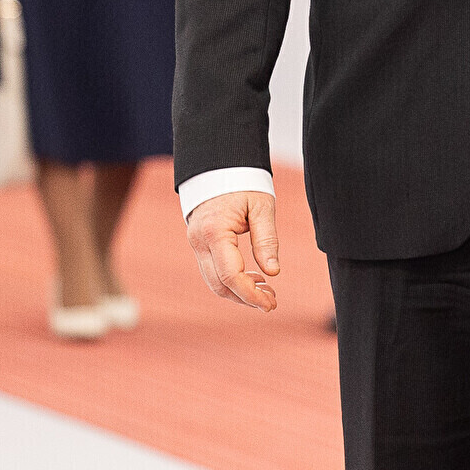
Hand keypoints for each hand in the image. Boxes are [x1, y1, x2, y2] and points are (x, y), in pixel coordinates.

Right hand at [186, 188, 281, 310]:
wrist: (218, 166)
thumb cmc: (242, 182)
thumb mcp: (261, 207)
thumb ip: (267, 240)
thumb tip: (274, 273)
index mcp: (214, 232)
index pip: (231, 276)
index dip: (251, 295)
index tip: (271, 303)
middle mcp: (199, 241)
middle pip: (219, 285)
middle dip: (245, 299)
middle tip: (272, 302)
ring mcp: (196, 243)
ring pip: (213, 281)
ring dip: (239, 292)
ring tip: (267, 292)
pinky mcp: (199, 244)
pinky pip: (212, 270)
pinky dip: (232, 280)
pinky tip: (254, 278)